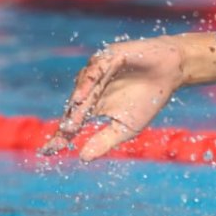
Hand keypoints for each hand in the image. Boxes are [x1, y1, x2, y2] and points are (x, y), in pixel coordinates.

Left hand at [41, 38, 183, 161]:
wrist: (169, 73)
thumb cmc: (149, 99)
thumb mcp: (126, 127)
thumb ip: (104, 141)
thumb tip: (82, 158)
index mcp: (92, 107)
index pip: (71, 124)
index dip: (60, 137)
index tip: (46, 153)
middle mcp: (89, 89)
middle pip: (73, 108)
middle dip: (68, 123)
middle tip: (62, 137)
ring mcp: (96, 72)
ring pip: (82, 89)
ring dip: (76, 105)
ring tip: (71, 122)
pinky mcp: (107, 57)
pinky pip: (94, 70)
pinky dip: (87, 83)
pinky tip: (83, 97)